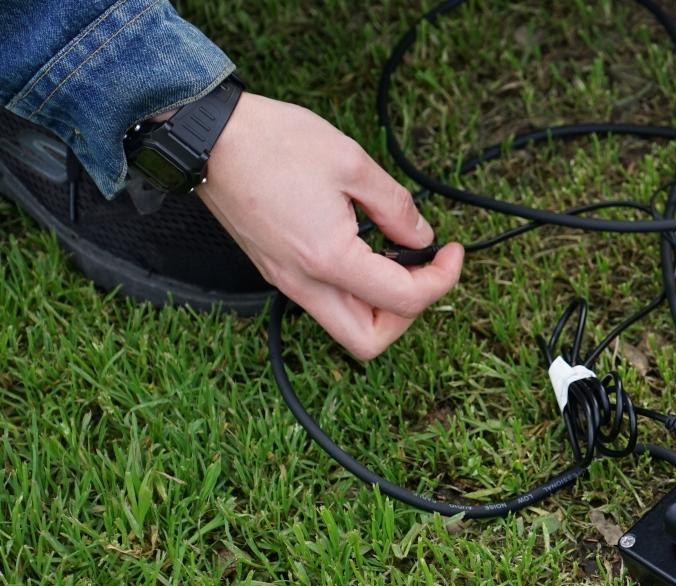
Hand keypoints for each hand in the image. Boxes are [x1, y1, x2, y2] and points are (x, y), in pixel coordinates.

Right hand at [196, 93, 463, 359]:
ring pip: (346, 327)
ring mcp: (287, 282)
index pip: (404, 301)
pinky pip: (327, 302)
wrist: (206, 137)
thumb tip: (421, 238)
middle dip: (407, 315)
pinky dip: (356, 290)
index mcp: (329, 260)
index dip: (442, 280)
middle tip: (423, 272)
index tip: (452, 252)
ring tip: (396, 259)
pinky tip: (366, 251)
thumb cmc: (271, 142)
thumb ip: (396, 207)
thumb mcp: (352, 163)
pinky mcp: (278, 272)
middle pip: (369, 341)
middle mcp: (305, 284)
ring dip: (381, 306)